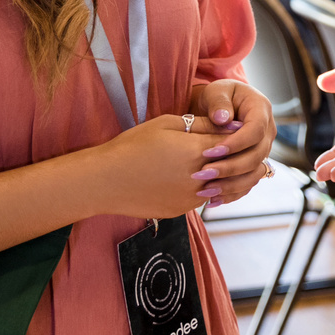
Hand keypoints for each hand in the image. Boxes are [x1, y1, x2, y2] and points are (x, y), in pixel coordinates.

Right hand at [89, 113, 236, 218]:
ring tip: (193, 162)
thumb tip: (231, 123)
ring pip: (216, 184)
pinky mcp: (180, 210)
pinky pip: (198, 197)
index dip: (230, 134)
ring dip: (213, 173)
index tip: (226, 130)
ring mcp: (190, 198)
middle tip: (214, 146)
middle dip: (227, 155)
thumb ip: (202, 124)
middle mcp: (199, 177)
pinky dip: (196, 188)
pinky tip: (180, 178)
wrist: (104, 180)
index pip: (229, 141)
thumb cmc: (132, 146)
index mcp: (196, 151)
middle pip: (227, 165)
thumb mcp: (167, 124)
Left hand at [187, 80, 275, 204]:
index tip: (209, 152)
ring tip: (204, 190)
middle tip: (202, 174)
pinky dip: (232, 194)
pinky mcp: (254, 164)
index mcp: (261, 110)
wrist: (220, 107)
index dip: (235, 144)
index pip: (255, 131)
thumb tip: (223, 119)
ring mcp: (263, 150)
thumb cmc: (218, 96)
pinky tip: (212, 201)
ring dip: (230, 185)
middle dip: (229, 168)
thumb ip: (219, 102)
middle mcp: (268, 132)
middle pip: (256, 156)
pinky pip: (248, 184)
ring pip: (254, 174)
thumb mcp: (217, 91)